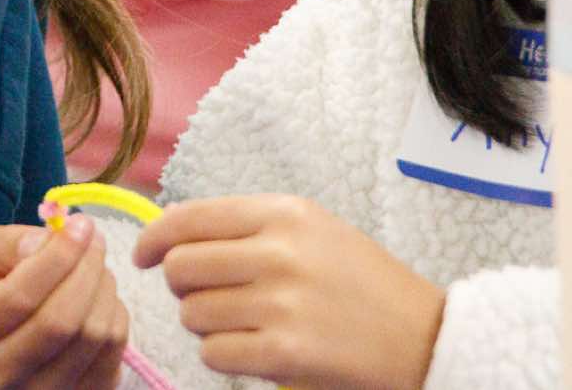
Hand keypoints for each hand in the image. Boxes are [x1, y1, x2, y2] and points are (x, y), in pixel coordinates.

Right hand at [0, 215, 126, 388]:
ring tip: (95, 266)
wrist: (8, 334)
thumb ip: (8, 242)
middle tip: (96, 239)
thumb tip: (46, 242)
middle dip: (86, 270)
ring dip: (104, 289)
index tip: (80, 226)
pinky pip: (113, 352)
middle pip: (60, 321)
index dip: (57, 258)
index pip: (20, 296)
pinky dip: (115, 314)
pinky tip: (100, 297)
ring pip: (92, 335)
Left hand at [134, 194, 444, 389]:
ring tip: (244, 325)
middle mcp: (280, 252)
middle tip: (203, 297)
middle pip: (180, 268)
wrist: (430, 339)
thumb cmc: (363, 284)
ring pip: (193, 314)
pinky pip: (214, 353)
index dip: (152, 240)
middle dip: (181, 288)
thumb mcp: (311, 231)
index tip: (141, 256)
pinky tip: (256, 351)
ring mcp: (283, 304)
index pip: (187, 219)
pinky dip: (225, 357)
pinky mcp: (286, 353)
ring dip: (206, 325)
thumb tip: (169, 234)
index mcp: (284, 214)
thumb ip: (246, 227)